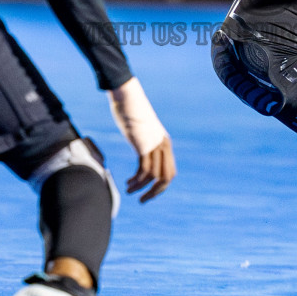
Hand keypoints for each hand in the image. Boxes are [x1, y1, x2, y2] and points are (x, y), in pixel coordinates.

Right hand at [106, 77, 175, 202]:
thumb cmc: (131, 110)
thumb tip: (140, 146)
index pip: (170, 171)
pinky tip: (128, 183)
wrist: (127, 95)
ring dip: (142, 188)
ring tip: (130, 191)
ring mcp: (154, 145)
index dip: (160, 185)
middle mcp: (163, 145)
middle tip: (142, 200)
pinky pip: (144, 170)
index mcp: (165, 143)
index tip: (147, 190)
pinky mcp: (144, 144)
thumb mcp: (142, 129)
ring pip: (155, 177)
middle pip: (167, 177)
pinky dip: (137, 181)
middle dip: (155, 192)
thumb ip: (144, 140)